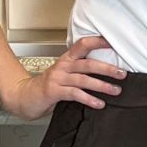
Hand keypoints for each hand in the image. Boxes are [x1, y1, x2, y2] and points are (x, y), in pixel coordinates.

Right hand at [3, 35, 126, 120]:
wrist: (25, 97)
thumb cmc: (48, 87)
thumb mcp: (64, 74)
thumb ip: (79, 71)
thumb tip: (105, 71)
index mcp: (66, 59)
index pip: (83, 45)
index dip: (97, 42)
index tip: (112, 44)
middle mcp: (63, 66)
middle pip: (88, 63)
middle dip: (107, 68)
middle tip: (122, 74)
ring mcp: (58, 79)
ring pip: (84, 79)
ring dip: (102, 85)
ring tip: (115, 90)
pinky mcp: (54, 91)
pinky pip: (75, 94)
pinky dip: (89, 99)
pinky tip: (99, 103)